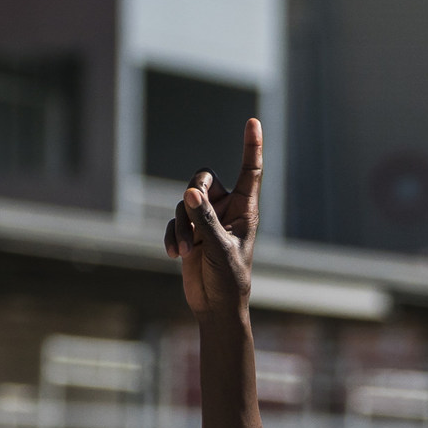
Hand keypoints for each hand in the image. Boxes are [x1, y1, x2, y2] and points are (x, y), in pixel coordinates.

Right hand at [165, 118, 263, 315]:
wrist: (216, 305)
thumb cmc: (229, 278)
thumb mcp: (219, 248)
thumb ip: (205, 219)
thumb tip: (191, 192)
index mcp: (245, 209)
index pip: (250, 171)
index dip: (251, 146)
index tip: (253, 121)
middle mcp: (226, 208)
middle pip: (204, 178)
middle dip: (194, 193)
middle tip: (191, 208)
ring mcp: (206, 218)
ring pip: (185, 201)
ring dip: (182, 225)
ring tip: (187, 251)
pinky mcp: (189, 231)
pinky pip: (175, 220)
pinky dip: (174, 235)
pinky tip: (176, 255)